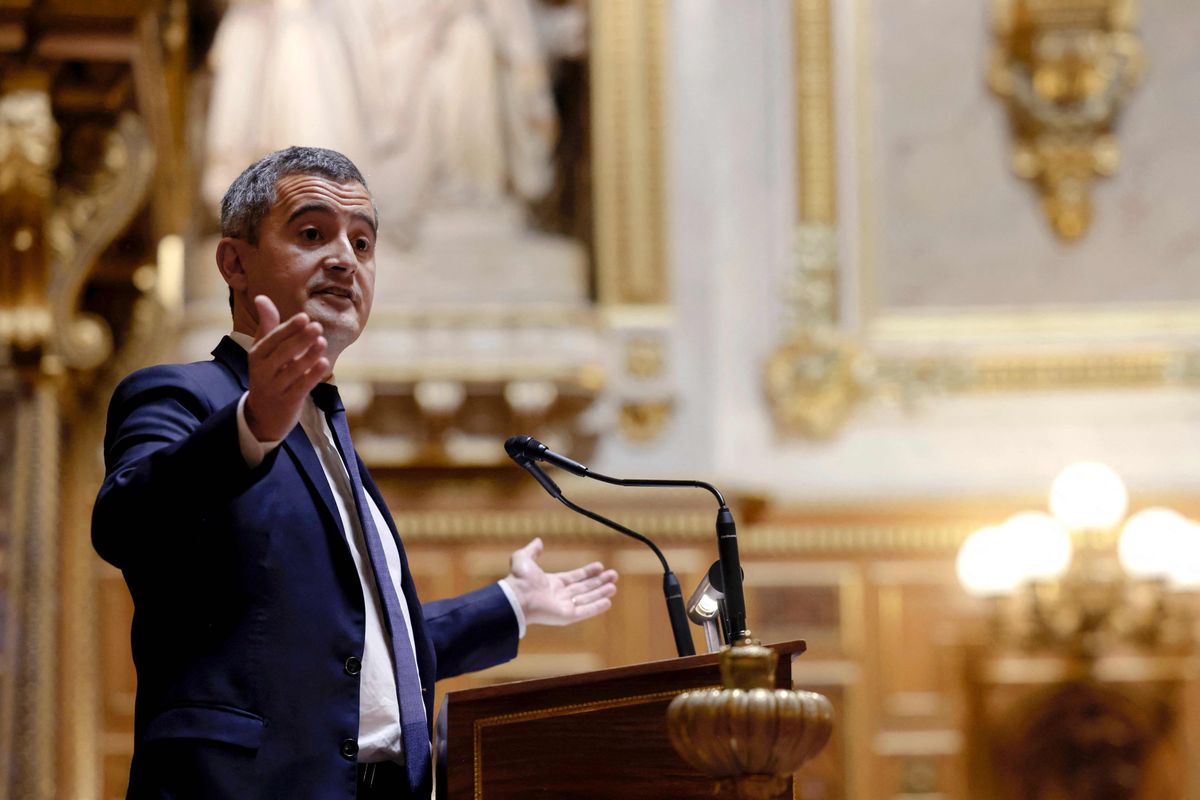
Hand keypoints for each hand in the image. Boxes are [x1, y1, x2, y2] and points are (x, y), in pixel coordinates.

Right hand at [244, 295, 329, 441]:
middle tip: (317, 327)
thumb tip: (261, 296)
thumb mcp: (263, 350)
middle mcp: (263, 371)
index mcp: (256, 355)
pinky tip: (325, 364)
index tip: (304, 317)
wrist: (262, 414)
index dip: (288, 329)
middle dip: (300, 340)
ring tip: (322, 342)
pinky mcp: (288, 401)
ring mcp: (275, 387)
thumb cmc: (268, 373)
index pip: (272, 339)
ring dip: (308, 355)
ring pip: (293, 370)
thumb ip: (267, 325)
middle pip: (282, 353)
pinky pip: (301, 387)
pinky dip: (312, 375)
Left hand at [503, 538, 617, 625]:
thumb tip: (538, 540)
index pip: (575, 577)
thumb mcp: (524, 558)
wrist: (517, 597)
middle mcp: (559, 595)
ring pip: (587, 599)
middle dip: (599, 582)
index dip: (588, 572)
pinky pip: (585, 611)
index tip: (600, 567)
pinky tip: (608, 601)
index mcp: (552, 583)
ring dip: (601, 593)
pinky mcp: (567, 616)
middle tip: (613, 575)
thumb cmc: (519, 579)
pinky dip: (597, 607)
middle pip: (584, 588)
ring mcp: (564, 606)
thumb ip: (532, 550)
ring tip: (613, 587)